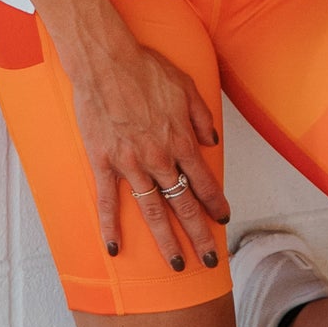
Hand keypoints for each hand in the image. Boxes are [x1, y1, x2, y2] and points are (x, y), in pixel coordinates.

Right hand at [66, 34, 232, 269]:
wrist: (106, 61)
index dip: (215, 204)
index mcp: (182, 141)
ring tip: (175, 264)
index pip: (205, 182)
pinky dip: (111, 226)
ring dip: (165, 240)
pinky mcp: (104, 162)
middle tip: (209, 260)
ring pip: (152, 210)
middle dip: (198, 235)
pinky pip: (107, 201)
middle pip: (184, 205)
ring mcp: (131, 163)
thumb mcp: (187, 87)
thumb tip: (212, 140)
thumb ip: (202, 117)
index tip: (223, 221)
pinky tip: (115, 249)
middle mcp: (160, 158)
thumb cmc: (146, 69)